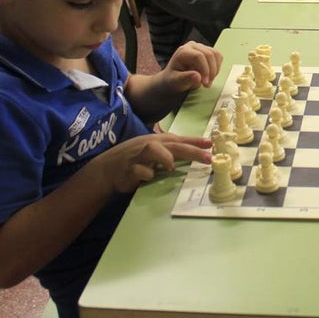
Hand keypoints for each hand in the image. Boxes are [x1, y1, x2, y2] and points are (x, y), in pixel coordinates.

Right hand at [96, 133, 212, 192]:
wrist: (107, 168)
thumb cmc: (135, 159)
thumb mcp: (154, 151)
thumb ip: (172, 151)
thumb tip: (196, 153)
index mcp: (158, 141)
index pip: (180, 139)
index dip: (195, 141)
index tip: (211, 144)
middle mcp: (150, 145)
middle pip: (173, 144)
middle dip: (191, 150)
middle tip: (208, 158)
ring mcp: (139, 156)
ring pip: (153, 149)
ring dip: (165, 157)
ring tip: (172, 166)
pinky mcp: (129, 169)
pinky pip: (139, 170)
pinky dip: (145, 173)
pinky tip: (150, 177)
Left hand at [162, 41, 222, 90]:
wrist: (174, 79)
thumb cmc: (173, 79)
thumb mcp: (176, 81)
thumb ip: (185, 79)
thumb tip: (198, 77)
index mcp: (183, 51)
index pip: (199, 56)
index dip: (205, 69)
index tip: (205, 83)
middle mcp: (192, 46)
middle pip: (209, 54)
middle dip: (211, 71)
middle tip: (207, 85)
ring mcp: (201, 47)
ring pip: (216, 54)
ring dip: (215, 70)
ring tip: (208, 81)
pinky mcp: (207, 51)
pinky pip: (218, 56)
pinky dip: (217, 67)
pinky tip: (210, 75)